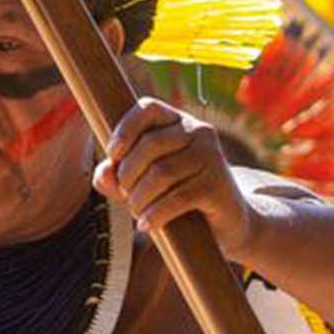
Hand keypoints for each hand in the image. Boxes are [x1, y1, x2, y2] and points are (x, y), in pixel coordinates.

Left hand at [94, 99, 254, 250]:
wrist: (229, 224)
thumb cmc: (182, 198)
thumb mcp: (146, 184)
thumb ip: (118, 176)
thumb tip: (104, 174)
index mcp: (181, 123)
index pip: (148, 108)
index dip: (125, 129)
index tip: (113, 155)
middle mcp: (200, 133)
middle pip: (149, 145)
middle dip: (127, 175)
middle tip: (126, 197)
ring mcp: (212, 158)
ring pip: (161, 173)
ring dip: (139, 198)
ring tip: (137, 212)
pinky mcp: (217, 186)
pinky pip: (176, 198)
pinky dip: (155, 214)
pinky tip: (147, 225)